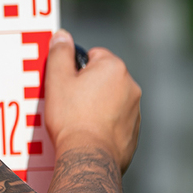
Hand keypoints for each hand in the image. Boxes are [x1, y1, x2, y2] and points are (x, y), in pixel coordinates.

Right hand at [42, 30, 140, 173]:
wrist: (89, 156)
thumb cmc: (71, 117)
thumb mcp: (57, 80)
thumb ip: (60, 53)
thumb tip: (62, 36)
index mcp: (113, 68)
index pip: (93, 54)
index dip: (75, 67)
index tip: (65, 83)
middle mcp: (131, 86)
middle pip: (103, 77)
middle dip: (87, 86)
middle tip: (68, 102)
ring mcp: (135, 110)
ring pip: (111, 99)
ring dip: (97, 104)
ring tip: (77, 120)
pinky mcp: (134, 132)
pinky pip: (117, 120)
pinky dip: (105, 123)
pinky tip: (89, 133)